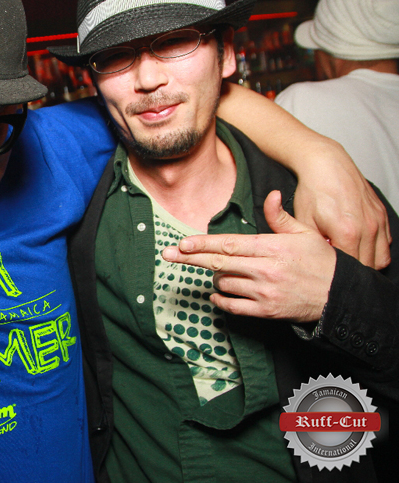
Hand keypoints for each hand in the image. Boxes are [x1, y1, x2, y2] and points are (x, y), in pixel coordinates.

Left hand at [161, 191, 336, 322]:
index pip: (229, 244)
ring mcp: (264, 292)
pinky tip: (219, 294)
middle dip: (190, 258)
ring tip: (224, 272)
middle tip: (167, 254)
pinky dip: (221, 300)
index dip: (202, 244)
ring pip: (223, 283)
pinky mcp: (265, 311)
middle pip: (218, 263)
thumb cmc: (321, 262)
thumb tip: (270, 195)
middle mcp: (265, 270)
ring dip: (216, 277)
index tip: (181, 243)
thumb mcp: (304, 233)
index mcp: (272, 248)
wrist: (339, 297)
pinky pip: (232, 306)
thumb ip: (280, 217)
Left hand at [292, 141, 390, 269]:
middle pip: (367, 266)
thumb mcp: (302, 220)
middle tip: (334, 268)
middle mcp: (368, 228)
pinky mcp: (382, 214)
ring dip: (366, 261)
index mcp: (348, 233)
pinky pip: (386, 242)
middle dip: (351, 270)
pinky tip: (358, 245)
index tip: (325, 273)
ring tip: (347, 257)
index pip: (349, 268)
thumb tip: (317, 263)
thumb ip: (311, 246)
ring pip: (381, 257)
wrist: (325, 163)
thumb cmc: (312, 191)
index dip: (336, 273)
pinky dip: (375, 248)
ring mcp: (378, 221)